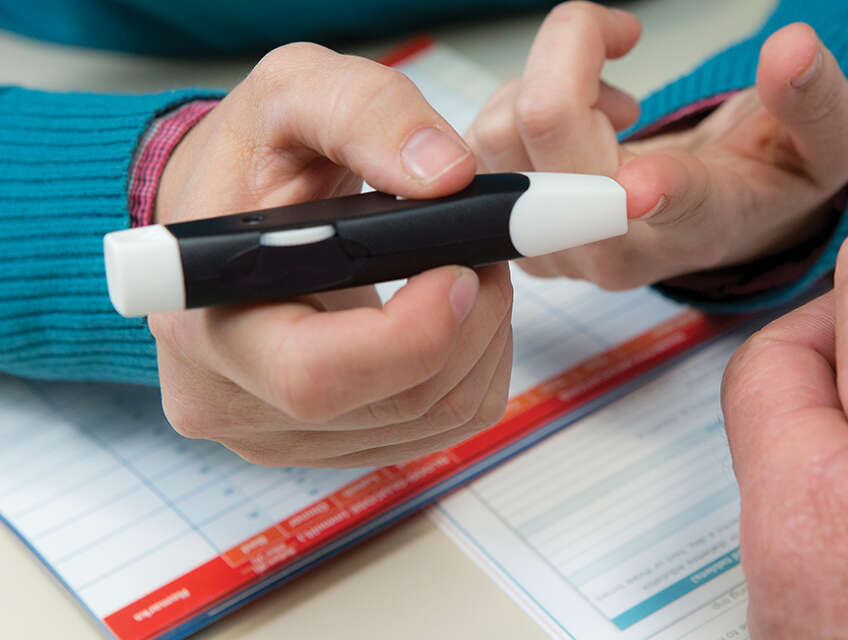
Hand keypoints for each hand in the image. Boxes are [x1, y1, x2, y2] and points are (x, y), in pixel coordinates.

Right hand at [148, 43, 513, 467]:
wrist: (222, 215)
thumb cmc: (249, 159)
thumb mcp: (295, 93)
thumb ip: (368, 113)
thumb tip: (448, 175)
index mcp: (205, 320)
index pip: (317, 377)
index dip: (414, 332)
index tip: (461, 263)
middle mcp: (231, 400)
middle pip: (398, 402)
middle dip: (471, 321)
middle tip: (483, 252)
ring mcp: (280, 437)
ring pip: (435, 417)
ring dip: (483, 339)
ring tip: (467, 267)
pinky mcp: (328, 445)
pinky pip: (443, 427)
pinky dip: (475, 367)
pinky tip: (455, 312)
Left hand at [465, 2, 847, 288]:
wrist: (729, 219)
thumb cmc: (776, 175)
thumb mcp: (832, 143)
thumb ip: (818, 101)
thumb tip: (794, 49)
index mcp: (705, 224)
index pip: (678, 206)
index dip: (658, 189)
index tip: (641, 185)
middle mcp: (619, 249)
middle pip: (548, 134)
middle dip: (571, 54)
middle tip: (620, 34)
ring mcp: (558, 246)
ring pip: (499, 134)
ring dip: (544, 78)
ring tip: (608, 91)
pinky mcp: (517, 231)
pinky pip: (483, 146)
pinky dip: (519, 102)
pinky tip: (579, 113)